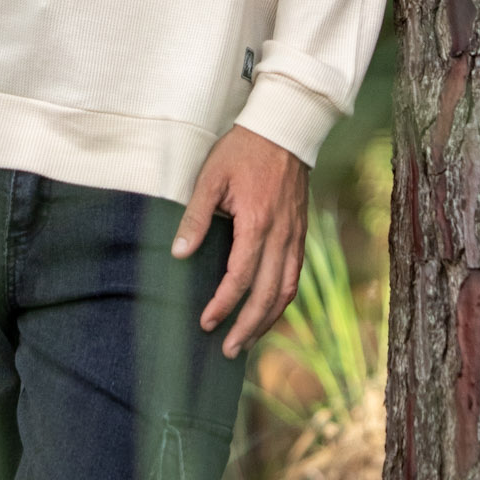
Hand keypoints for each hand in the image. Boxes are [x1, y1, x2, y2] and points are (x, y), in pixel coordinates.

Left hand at [172, 126, 308, 357]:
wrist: (284, 129)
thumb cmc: (243, 150)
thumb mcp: (211, 177)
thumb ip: (196, 217)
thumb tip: (179, 254)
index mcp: (258, 223)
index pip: (241, 277)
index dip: (224, 304)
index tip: (206, 322)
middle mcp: (282, 236)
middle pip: (268, 294)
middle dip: (248, 327)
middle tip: (228, 350)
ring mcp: (295, 235)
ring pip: (287, 290)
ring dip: (268, 320)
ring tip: (248, 341)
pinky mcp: (300, 232)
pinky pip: (295, 276)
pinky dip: (282, 299)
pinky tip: (269, 310)